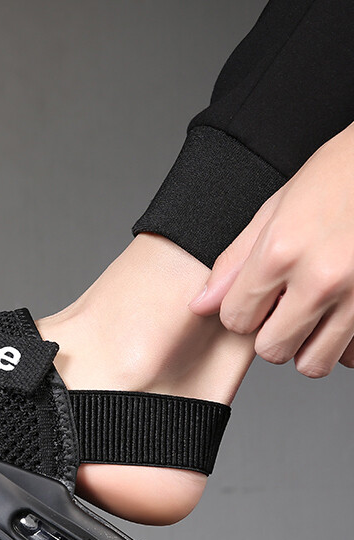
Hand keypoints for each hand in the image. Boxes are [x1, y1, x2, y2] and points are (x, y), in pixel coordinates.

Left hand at [189, 122, 353, 377]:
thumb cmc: (340, 175)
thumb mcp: (276, 209)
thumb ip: (234, 263)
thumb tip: (202, 305)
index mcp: (281, 252)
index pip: (236, 320)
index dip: (241, 312)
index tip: (255, 298)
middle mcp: (321, 279)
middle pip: (272, 350)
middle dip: (271, 335)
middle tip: (283, 308)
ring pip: (313, 363)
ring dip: (306, 346)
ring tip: (312, 316)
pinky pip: (353, 356)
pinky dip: (344, 345)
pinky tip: (341, 315)